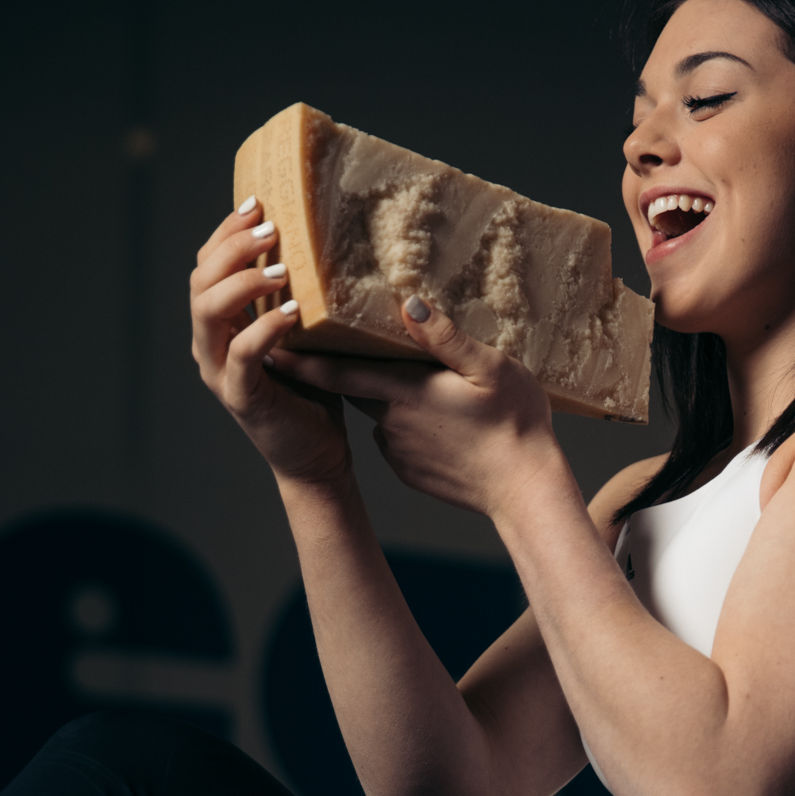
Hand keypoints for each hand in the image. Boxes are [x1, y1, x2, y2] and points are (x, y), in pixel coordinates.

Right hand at [190, 200, 349, 485]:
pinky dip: (264, 328)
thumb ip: (295, 296)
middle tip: (270, 228)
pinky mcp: (241, 397)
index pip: (208, 265)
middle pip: (201, 280)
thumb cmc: (313, 391)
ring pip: (208, 311)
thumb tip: (323, 241)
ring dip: (243, 282)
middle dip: (232, 247)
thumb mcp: (304, 333)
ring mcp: (219, 371)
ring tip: (281, 269)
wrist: (317, 456)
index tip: (258, 204)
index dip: (226, 231)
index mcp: (220, 324)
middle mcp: (209, 344)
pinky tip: (291, 313)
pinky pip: (241, 353)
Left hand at [268, 298, 562, 519]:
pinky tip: (443, 427)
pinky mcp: (410, 472)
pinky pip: (399, 442)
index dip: (302, 360)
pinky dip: (410, 430)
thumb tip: (408, 305)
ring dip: (394, 401)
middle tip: (351, 347)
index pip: (337, 373)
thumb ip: (444, 337)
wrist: (525, 490)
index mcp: (403, 392)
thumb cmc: (514, 424)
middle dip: (350, 370)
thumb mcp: (490, 368)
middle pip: (359, 387)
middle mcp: (390, 423)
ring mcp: (398, 453)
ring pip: (382, 414)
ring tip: (427, 393)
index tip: (270, 346)